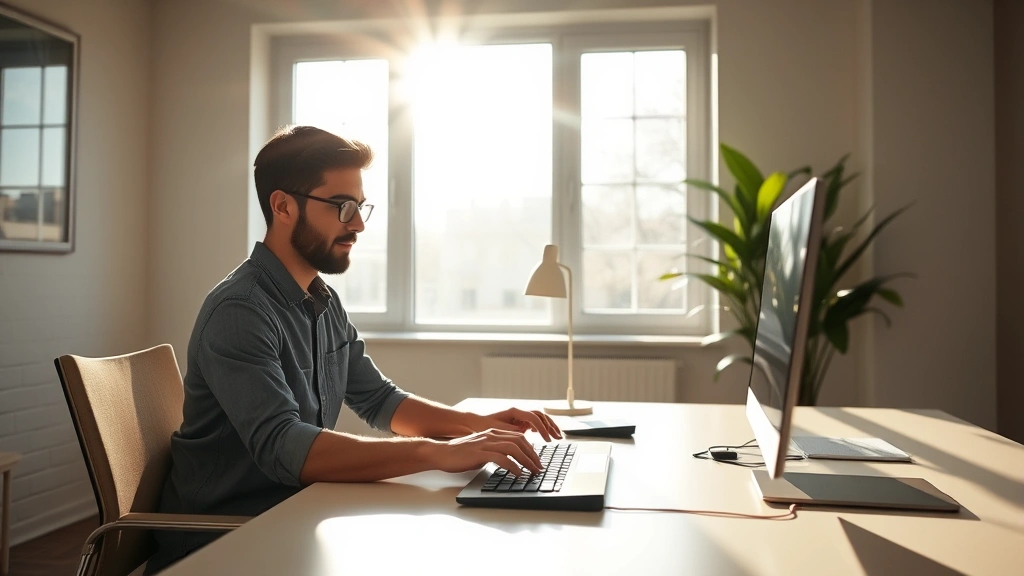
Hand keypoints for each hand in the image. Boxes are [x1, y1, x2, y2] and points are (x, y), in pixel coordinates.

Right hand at [428, 429, 543, 474]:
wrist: (442, 453)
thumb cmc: (461, 454)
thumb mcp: (482, 449)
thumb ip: (495, 451)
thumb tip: (510, 461)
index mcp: (493, 432)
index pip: (519, 437)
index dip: (531, 449)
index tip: (537, 461)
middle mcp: (492, 435)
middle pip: (520, 441)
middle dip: (533, 455)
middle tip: (539, 468)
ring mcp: (486, 443)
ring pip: (514, 448)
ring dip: (526, 461)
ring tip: (532, 472)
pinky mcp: (480, 453)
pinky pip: (502, 458)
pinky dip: (513, 466)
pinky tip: (518, 474)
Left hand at [477, 407, 562, 441]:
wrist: (476, 423)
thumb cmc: (484, 425)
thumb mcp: (496, 430)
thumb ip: (510, 431)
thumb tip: (522, 435)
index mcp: (515, 411)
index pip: (534, 417)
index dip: (542, 428)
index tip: (547, 439)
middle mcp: (519, 412)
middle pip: (541, 415)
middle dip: (551, 426)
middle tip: (558, 437)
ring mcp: (520, 416)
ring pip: (540, 418)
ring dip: (549, 426)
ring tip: (557, 436)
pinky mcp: (520, 422)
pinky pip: (535, 423)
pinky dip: (543, 428)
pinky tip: (546, 436)